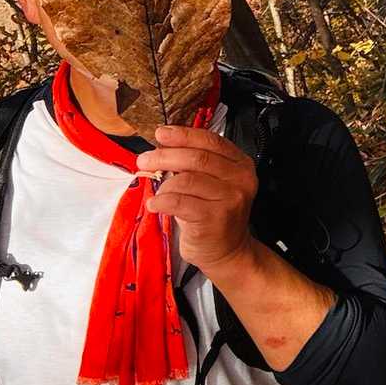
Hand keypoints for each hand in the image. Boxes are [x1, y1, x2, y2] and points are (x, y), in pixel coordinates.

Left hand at [140, 125, 257, 271]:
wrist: (227, 251)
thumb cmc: (213, 214)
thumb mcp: (212, 183)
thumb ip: (196, 163)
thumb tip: (163, 145)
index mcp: (240, 165)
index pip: (211, 141)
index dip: (183, 135)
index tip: (161, 133)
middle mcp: (240, 180)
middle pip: (197, 158)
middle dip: (165, 156)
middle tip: (144, 160)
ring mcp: (230, 199)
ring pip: (185, 180)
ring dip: (163, 184)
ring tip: (158, 192)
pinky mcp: (215, 218)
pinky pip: (178, 202)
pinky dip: (161, 201)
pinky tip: (155, 204)